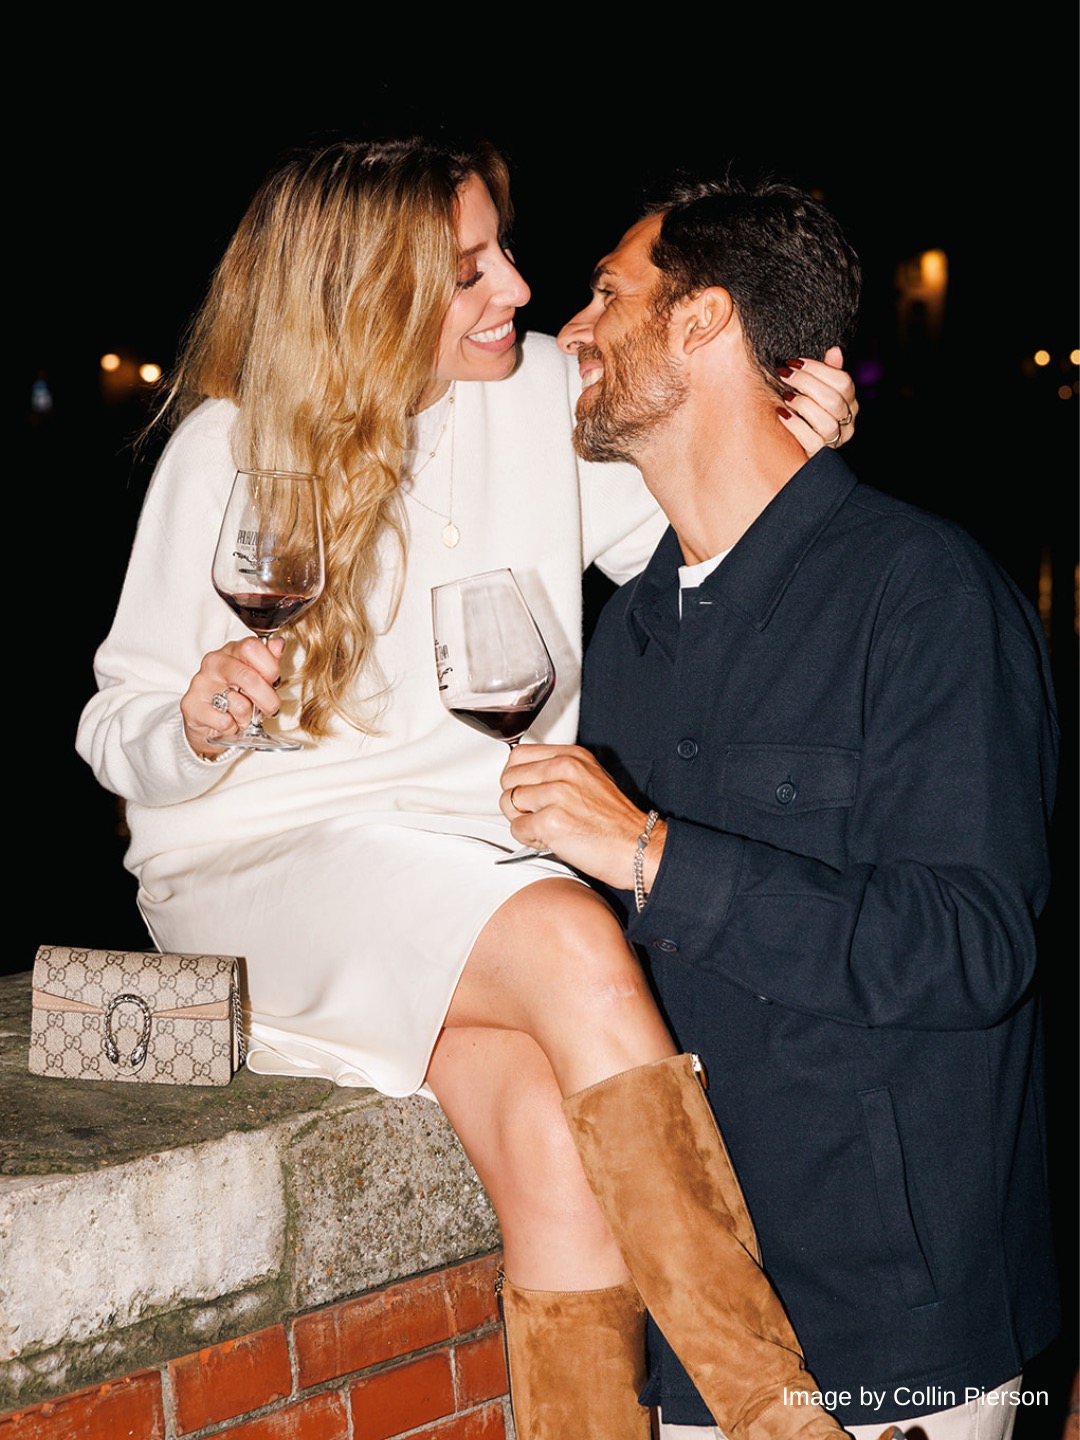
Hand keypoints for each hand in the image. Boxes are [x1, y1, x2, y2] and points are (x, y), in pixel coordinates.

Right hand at [179, 636, 284, 758]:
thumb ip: (268, 661)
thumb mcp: (255, 678)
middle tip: (270, 709)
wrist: (207, 723)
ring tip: (242, 717)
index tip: (274, 681)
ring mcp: (201, 683)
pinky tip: (227, 724)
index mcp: (232, 651)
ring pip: (240, 704)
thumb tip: (278, 645)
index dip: (270, 667)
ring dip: (247, 718)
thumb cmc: (234, 697)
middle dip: (268, 700)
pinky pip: (225, 722)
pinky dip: (232, 728)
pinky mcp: (191, 705)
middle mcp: (214, 662)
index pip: (252, 647)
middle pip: (248, 677)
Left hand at [500, 744, 666, 892]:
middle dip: (516, 800)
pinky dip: (529, 838)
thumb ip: (557, 773)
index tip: (526, 789)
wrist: (638, 848)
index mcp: (572, 757)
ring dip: (522, 820)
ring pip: (509, 803)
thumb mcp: (590, 780)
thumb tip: (524, 778)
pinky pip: (517, 829)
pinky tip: (551, 839)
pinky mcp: (550, 822)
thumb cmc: (616, 822)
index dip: (517, 777)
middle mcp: (564, 770)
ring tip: (547, 827)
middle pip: (508, 779)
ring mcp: (556, 795)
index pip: (519, 756)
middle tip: (536, 813)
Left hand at [777, 346, 857, 454]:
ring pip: (827, 423)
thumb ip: (827, 371)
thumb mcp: (816, 389)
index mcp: (849, 402)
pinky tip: (782, 414)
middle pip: (834, 400)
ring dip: (803, 406)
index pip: (844, 382)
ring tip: (785, 397)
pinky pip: (812, 442)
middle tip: (785, 375)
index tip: (794, 362)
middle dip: (806, 383)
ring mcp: (836, 440)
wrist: (794, 446)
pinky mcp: (819, 454)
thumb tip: (835, 350)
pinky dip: (796, 426)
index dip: (819, 369)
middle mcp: (847, 422)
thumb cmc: (805, 411)